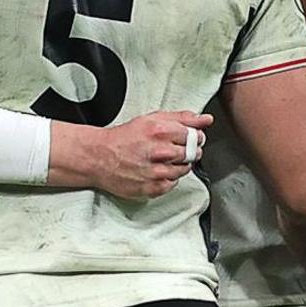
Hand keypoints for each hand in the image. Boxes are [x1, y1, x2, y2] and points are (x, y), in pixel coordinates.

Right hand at [70, 110, 209, 198]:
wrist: (100, 157)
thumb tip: (205, 119)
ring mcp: (156, 172)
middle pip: (192, 153)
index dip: (194, 137)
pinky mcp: (152, 188)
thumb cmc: (124, 138)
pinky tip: (156, 170)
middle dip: (188, 151)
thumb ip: (182, 118)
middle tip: (174, 149)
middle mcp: (159, 152)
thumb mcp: (152, 119)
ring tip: (162, 160)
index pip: (195, 136)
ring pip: (184, 170)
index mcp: (160, 131)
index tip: (188, 138)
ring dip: (178, 165)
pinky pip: (172, 184)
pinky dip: (168, 178)